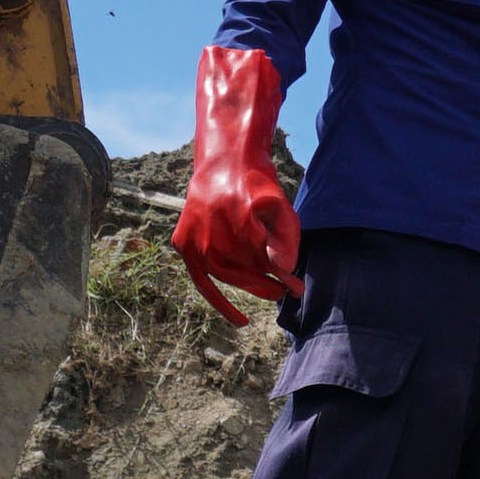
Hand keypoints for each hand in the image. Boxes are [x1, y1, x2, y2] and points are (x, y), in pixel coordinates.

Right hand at [171, 45, 303, 322]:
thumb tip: (285, 270)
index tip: (298, 288)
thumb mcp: (280, 206)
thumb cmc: (257, 184)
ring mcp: (194, 239)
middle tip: (285, 291)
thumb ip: (286, 237)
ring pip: (226, 276)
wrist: (224, 161)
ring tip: (269, 290)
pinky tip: (237, 318)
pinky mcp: (181, 243)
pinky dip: (218, 298)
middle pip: (246, 272)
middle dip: (267, 284)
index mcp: (241, 222)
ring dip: (248, 286)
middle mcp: (214, 233)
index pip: (268, 263)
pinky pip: (201, 278)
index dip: (284, 278)